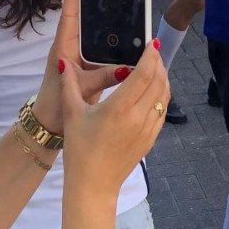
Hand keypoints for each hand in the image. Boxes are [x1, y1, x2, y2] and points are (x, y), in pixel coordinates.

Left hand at [33, 0, 139, 133]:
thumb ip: (103, 77)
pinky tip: (128, 38)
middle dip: (92, 1)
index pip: (68, 14)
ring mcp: (80, 57)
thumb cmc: (57, 103)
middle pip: (83, 19)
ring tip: (120, 3)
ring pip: (94, 34)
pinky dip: (112, 43)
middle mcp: (72, 47)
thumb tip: (128, 68)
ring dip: (105, 22)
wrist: (50, 124)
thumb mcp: (81, 87)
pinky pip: (102, 50)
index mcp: (64, 47)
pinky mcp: (89, 67)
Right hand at [60, 25, 168, 197]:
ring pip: (164, 96)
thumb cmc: (79, 149)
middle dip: (159, 63)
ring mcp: (148, 129)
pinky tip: (154, 91)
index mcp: (120, 107)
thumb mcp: (72, 114)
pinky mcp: (151, 139)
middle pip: (158, 82)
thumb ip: (69, 85)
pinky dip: (162, 96)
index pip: (144, 74)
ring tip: (155, 67)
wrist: (93, 185)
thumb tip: (64, 62)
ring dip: (163, 78)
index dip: (151, 56)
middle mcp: (139, 116)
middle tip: (153, 51)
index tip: (152, 43)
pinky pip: (163, 111)